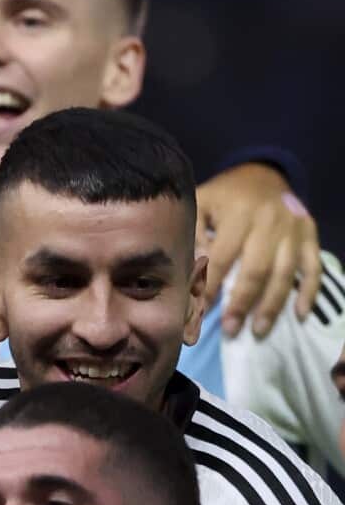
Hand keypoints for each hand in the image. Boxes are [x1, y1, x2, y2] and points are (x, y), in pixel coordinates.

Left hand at [195, 163, 319, 338]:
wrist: (262, 174)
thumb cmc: (224, 196)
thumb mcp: (201, 204)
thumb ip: (195, 234)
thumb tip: (191, 272)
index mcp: (240, 213)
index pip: (222, 257)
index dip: (210, 286)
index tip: (198, 311)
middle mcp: (271, 221)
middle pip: (257, 270)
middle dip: (242, 303)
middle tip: (230, 330)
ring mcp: (294, 229)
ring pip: (286, 273)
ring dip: (272, 306)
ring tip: (258, 330)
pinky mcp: (310, 235)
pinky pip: (313, 267)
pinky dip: (309, 292)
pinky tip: (300, 315)